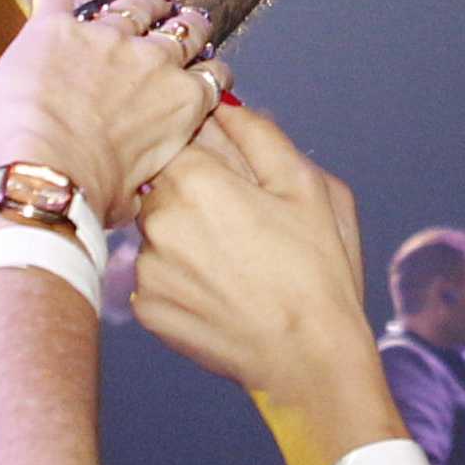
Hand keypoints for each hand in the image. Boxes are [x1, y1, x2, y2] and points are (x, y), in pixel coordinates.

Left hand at [0, 0, 215, 203]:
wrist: (46, 170)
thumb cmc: (91, 192)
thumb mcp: (137, 192)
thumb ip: (145, 170)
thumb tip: (137, 181)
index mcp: (181, 103)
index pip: (210, 77)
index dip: (210, 72)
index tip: (206, 71)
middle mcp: (153, 61)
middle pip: (183, 32)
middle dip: (188, 27)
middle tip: (189, 23)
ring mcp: (105, 38)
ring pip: (136, 6)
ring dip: (144, 2)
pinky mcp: (56, 27)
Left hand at [133, 101, 376, 407]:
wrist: (309, 359)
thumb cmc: (318, 269)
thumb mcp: (306, 187)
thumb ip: (260, 135)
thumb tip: (226, 105)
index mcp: (195, 179)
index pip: (177, 137)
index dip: (208, 150)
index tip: (234, 173)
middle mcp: (158, 219)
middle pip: (162, 183)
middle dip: (196, 194)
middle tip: (243, 225)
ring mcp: (147, 268)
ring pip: (157, 231)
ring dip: (186, 236)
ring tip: (236, 264)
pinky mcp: (146, 307)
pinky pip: (156, 275)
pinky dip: (182, 278)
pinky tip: (221, 291)